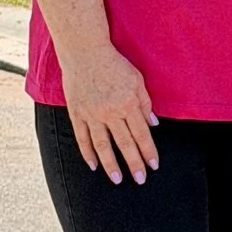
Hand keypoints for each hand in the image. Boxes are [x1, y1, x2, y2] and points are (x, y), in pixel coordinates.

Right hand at [60, 44, 160, 183]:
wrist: (85, 52)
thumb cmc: (115, 64)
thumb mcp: (137, 80)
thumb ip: (145, 103)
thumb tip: (153, 125)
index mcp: (128, 104)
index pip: (141, 134)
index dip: (148, 151)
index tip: (153, 166)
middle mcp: (110, 112)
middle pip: (124, 143)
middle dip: (134, 163)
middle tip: (140, 180)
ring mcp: (92, 114)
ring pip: (102, 145)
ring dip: (110, 164)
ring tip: (117, 179)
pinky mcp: (77, 113)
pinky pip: (82, 137)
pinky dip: (87, 153)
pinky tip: (93, 165)